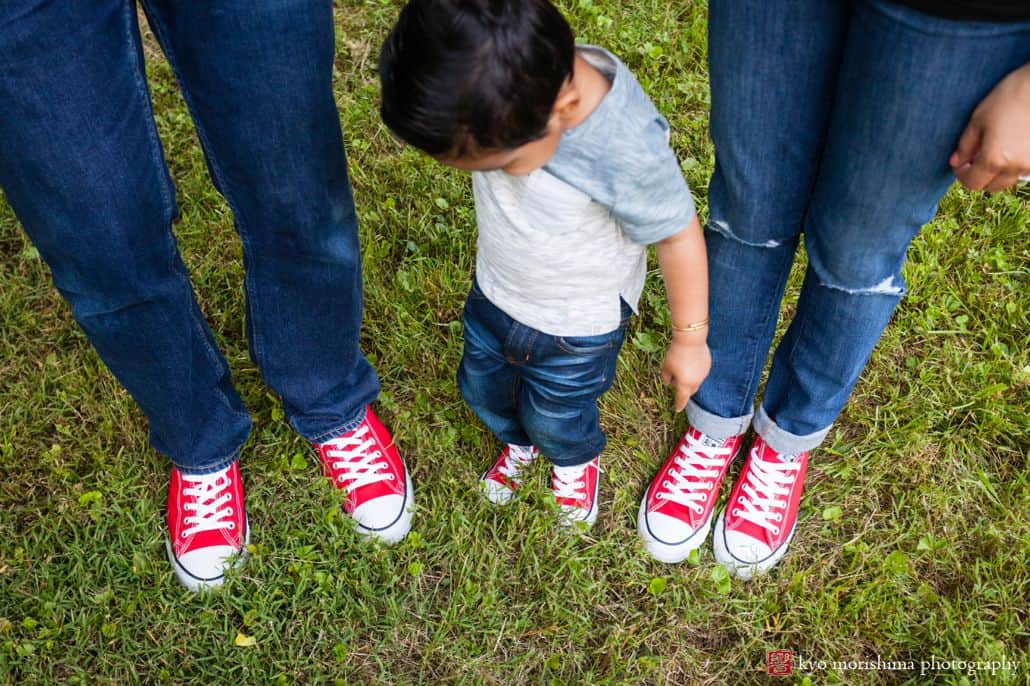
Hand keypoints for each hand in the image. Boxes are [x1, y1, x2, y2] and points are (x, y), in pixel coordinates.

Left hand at [661, 337, 710, 412]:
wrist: (691, 339)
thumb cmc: (676, 354)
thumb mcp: (666, 366)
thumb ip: (666, 377)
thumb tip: (668, 382)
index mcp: (685, 384)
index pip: (682, 399)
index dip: (679, 405)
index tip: (677, 410)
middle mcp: (696, 381)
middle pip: (690, 391)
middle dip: (684, 390)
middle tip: (676, 382)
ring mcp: (704, 373)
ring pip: (696, 381)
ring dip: (689, 380)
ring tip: (681, 367)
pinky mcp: (707, 365)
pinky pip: (700, 372)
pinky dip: (694, 371)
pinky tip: (689, 361)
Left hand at [950, 63, 1029, 192]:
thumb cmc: (1008, 98)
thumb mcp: (978, 120)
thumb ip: (965, 146)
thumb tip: (956, 162)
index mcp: (995, 160)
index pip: (973, 183)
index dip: (962, 175)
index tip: (960, 164)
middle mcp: (1015, 167)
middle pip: (991, 186)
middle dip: (980, 176)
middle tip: (974, 158)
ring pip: (1008, 180)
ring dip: (998, 173)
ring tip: (995, 151)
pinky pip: (1024, 170)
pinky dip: (1014, 165)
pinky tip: (1011, 148)